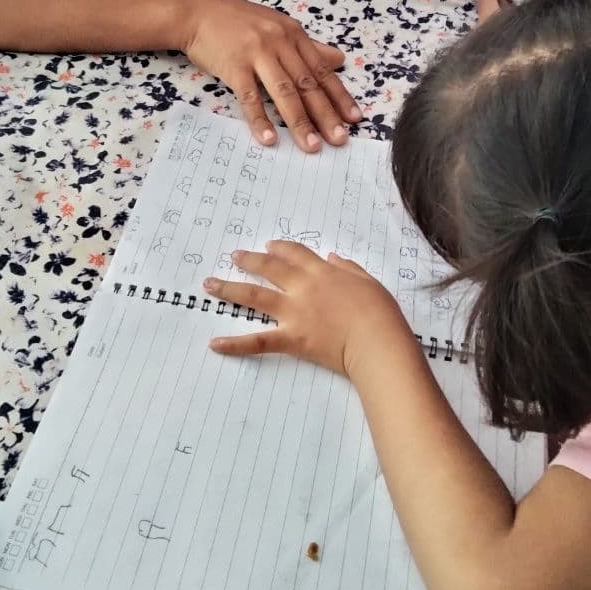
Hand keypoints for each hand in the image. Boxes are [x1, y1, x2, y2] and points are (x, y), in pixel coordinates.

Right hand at [183, 0, 360, 152]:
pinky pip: (250, 97)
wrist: (196, 13)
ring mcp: (257, 54)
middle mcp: (279, 43)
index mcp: (293, 34)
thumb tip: (339, 60)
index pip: (321, 70)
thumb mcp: (278, 26)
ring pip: (284, 92)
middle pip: (307, 84)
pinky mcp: (234, 66)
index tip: (354, 119)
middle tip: (340, 140)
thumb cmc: (237, 21)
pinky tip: (269, 139)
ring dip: (299, 122)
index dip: (339, 95)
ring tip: (311, 146)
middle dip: (325, 114)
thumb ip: (308, 46)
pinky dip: (260, 119)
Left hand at [204, 241, 416, 378]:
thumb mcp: (369, 282)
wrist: (376, 341)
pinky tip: (214, 343)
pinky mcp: (291, 339)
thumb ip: (349, 268)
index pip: (296, 254)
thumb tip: (333, 258)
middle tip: (234, 255)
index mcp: (323, 273)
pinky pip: (258, 341)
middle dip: (250, 260)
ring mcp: (294, 313)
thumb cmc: (380, 313)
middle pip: (270, 268)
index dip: (280, 248)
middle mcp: (303, 288)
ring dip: (230, 288)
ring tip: (210, 284)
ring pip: (255, 296)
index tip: (269, 246)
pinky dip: (235, 344)